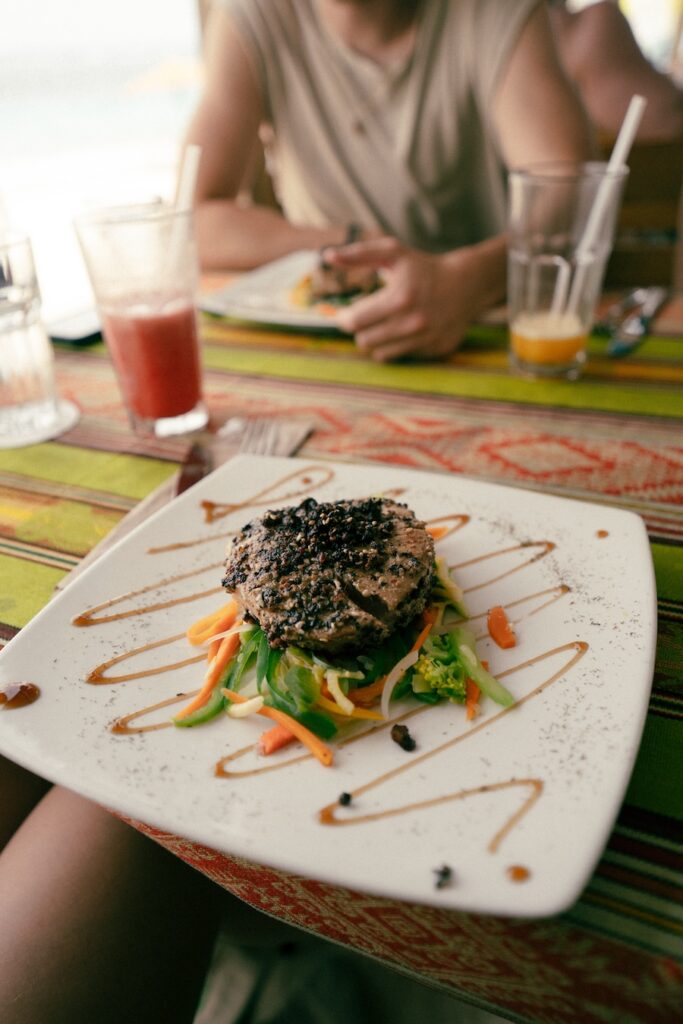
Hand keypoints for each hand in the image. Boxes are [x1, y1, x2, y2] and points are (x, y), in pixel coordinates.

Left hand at [324, 237, 477, 361]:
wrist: (466, 284)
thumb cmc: (423, 268)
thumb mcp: (393, 253)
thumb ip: (358, 255)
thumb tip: (327, 255)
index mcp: (399, 298)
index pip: (355, 322)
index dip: (346, 318)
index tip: (348, 314)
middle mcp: (414, 322)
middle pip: (365, 341)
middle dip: (362, 330)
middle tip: (368, 319)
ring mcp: (427, 339)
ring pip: (381, 354)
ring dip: (378, 340)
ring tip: (386, 324)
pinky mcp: (437, 350)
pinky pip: (403, 356)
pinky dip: (400, 345)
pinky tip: (409, 330)